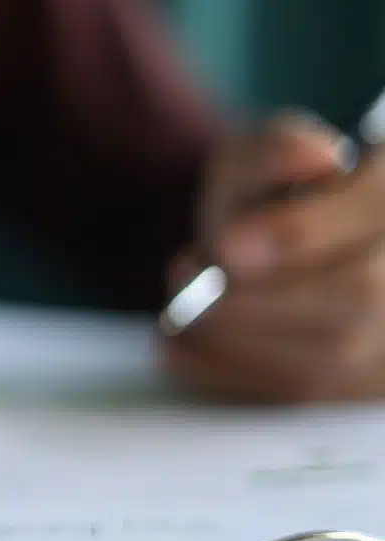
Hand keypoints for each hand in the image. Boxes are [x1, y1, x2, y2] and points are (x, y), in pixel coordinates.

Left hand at [162, 110, 384, 401]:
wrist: (293, 260)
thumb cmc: (276, 202)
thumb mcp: (264, 157)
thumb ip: (279, 149)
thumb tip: (312, 158)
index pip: (375, 210)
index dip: (301, 232)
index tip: (227, 246)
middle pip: (359, 290)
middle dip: (259, 291)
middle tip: (183, 273)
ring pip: (333, 351)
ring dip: (238, 333)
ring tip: (180, 308)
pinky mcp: (368, 384)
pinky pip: (307, 391)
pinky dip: (231, 374)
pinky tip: (176, 351)